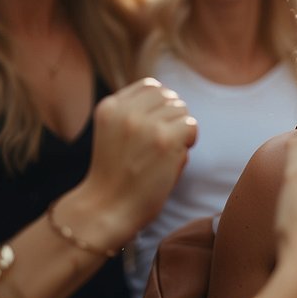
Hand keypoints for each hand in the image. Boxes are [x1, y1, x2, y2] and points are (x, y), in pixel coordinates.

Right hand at [78, 78, 197, 244]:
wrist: (106, 210)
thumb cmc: (115, 177)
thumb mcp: (115, 134)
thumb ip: (137, 115)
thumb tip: (175, 102)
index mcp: (109, 106)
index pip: (150, 86)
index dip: (161, 105)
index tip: (156, 128)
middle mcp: (125, 110)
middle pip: (169, 96)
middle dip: (173, 117)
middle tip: (162, 144)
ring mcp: (145, 124)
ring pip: (182, 110)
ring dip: (180, 130)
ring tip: (164, 154)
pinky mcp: (164, 140)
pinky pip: (191, 126)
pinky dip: (188, 142)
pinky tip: (172, 159)